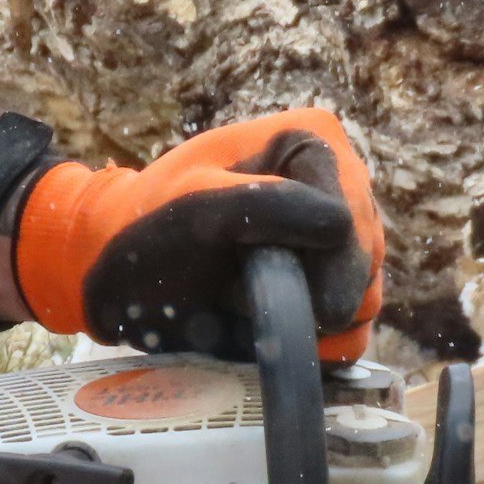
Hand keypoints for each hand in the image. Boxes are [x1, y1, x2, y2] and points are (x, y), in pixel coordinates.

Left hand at [8, 108, 384, 361]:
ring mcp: (338, 237)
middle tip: (248, 298)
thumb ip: (264, 207)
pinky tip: (263, 330)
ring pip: (365, 300)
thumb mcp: (194, 206)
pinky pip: (351, 328)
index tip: (285, 294)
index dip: (329, 265)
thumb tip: (340, 227)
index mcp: (312, 141)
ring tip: (247, 309)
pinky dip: (310, 342)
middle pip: (367, 262)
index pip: (353, 218)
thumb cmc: (145, 228)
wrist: (116, 268)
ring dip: (309, 322)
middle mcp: (338, 183)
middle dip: (315, 294)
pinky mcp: (329, 282)